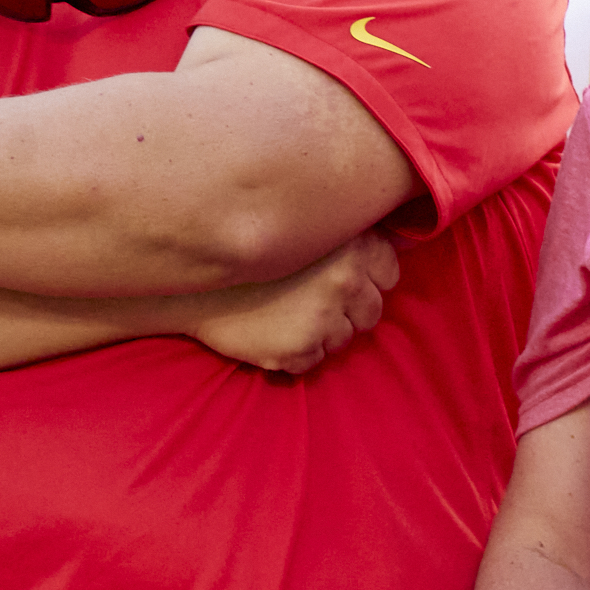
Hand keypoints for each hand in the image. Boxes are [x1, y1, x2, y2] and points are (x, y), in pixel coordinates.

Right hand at [184, 231, 400, 374]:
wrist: (185, 284)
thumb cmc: (247, 256)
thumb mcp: (301, 229)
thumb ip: (345, 234)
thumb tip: (403, 240)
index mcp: (351, 244)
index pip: (389, 274)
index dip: (365, 279)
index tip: (338, 278)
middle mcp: (344, 279)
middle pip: (372, 311)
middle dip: (345, 311)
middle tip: (304, 300)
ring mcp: (324, 315)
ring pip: (345, 339)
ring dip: (320, 333)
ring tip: (280, 313)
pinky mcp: (301, 346)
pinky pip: (314, 360)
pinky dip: (295, 354)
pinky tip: (268, 332)